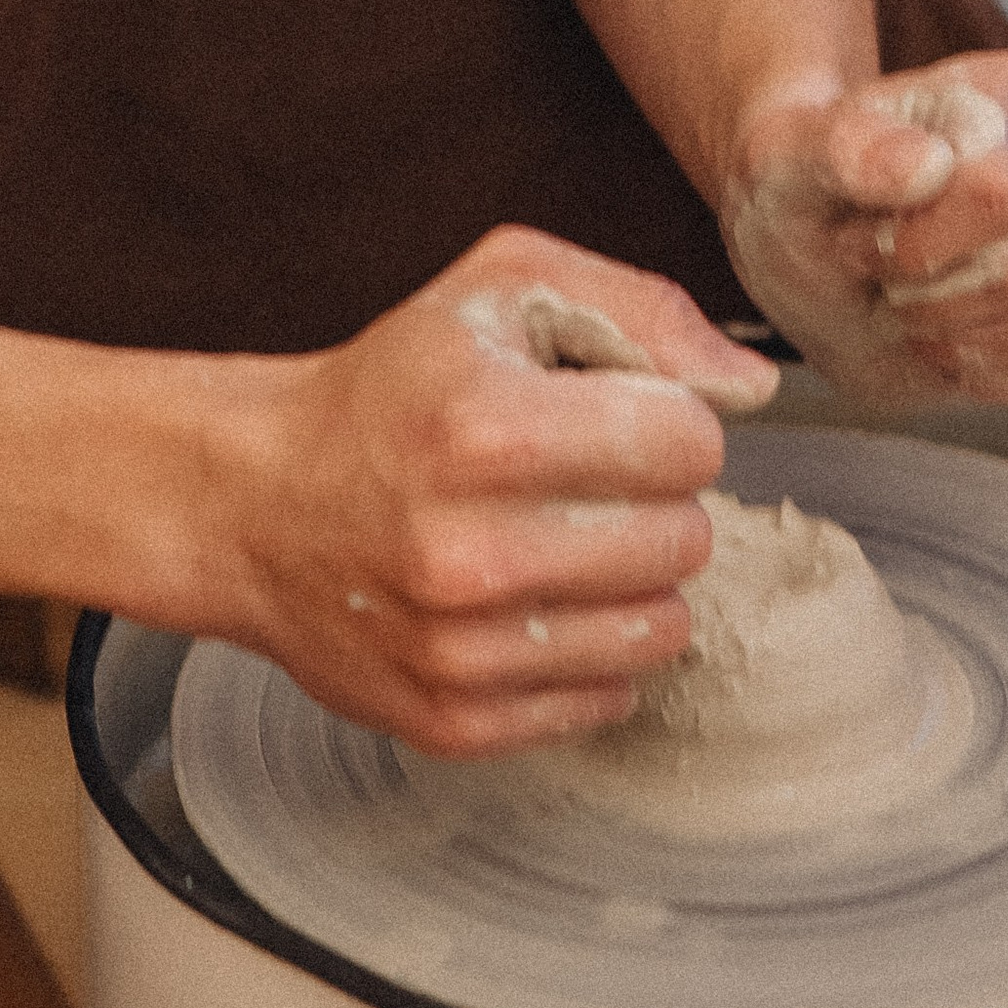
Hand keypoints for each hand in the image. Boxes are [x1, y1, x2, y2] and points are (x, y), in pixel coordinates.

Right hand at [226, 230, 775, 757]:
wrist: (259, 502)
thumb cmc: (394, 387)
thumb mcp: (505, 286)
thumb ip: (641, 310)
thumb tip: (748, 388)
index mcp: (486, 427)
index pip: (691, 443)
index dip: (672, 421)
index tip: (623, 417)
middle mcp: (470, 550)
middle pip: (685, 542)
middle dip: (657, 503)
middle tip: (589, 484)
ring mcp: (460, 650)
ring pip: (659, 630)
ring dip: (632, 582)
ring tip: (566, 542)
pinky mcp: (455, 721)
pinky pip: (605, 700)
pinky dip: (588, 651)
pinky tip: (534, 603)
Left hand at [721, 51, 1007, 409]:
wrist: (820, 252)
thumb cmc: (803, 192)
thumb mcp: (785, 163)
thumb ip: (845, 151)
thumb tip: (927, 165)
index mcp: (1007, 89)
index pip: (1000, 192)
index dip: (917, 245)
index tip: (861, 239)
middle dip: (931, 298)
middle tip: (882, 278)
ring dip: (955, 340)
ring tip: (912, 304)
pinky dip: (987, 375)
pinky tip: (948, 338)